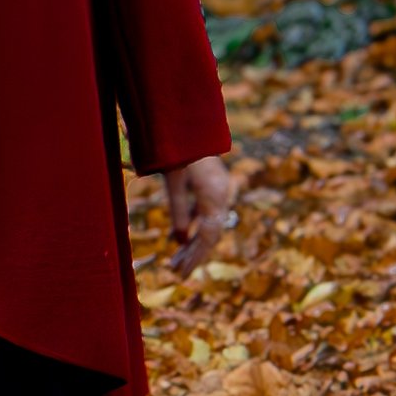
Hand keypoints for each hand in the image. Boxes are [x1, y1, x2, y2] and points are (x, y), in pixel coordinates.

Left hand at [163, 155, 237, 275]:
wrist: (190, 121)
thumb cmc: (178, 149)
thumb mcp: (173, 181)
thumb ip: (177, 211)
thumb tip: (179, 241)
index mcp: (214, 195)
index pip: (208, 236)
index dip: (194, 256)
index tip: (180, 273)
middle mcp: (223, 194)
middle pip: (211, 233)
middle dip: (193, 254)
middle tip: (176, 273)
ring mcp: (220, 190)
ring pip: (210, 224)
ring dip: (193, 242)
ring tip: (175, 261)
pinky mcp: (214, 185)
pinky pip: (207, 213)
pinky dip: (194, 226)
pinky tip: (181, 238)